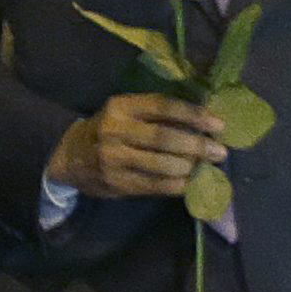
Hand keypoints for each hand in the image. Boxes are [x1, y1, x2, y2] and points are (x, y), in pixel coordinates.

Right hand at [54, 92, 227, 200]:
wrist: (70, 158)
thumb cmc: (108, 130)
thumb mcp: (125, 113)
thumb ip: (156, 114)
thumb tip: (204, 119)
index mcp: (121, 107)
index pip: (163, 106)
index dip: (193, 115)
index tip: (218, 124)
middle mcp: (115, 131)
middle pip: (164, 137)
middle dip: (196, 145)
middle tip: (220, 152)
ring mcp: (113, 159)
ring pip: (161, 164)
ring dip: (189, 167)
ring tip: (205, 167)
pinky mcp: (116, 182)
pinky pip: (153, 185)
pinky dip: (176, 185)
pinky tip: (189, 182)